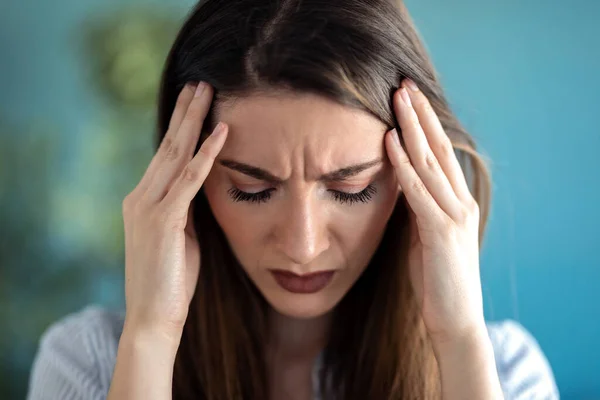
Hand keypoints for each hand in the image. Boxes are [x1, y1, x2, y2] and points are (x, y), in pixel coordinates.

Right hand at [121, 81, 227, 340]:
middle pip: (167, 145)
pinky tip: (222, 132)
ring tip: (206, 92)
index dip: (180, 127)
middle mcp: (141, 197)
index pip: (165, 156)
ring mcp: (148, 207)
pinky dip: (206, 154)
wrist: (153, 318)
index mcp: (144, 201)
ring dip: (193, 121)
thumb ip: (187, 210)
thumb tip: (203, 188)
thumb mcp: (181, 237)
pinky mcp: (163, 220)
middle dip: (185, 112)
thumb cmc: (172, 281)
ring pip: (175, 154)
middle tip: (199, 83)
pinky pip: (189, 180)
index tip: (194, 103)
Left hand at [385, 78, 484, 343]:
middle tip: (404, 83)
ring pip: (430, 162)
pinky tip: (390, 142)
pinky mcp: (442, 232)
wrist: (454, 320)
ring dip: (412, 128)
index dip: (425, 123)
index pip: (440, 154)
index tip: (409, 98)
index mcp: (456, 202)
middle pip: (438, 148)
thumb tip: (399, 182)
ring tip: (397, 98)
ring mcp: (454, 216)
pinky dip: (404, 165)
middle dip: (421, 114)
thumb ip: (417, 207)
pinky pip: (419, 191)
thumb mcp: (424, 235)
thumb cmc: (436, 279)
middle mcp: (460, 202)